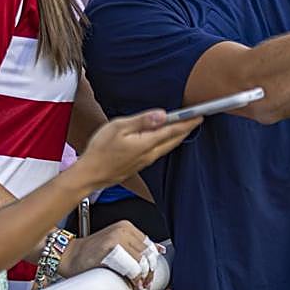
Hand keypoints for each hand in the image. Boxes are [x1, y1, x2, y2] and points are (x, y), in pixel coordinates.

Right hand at [59, 220, 161, 289]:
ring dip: (141, 278)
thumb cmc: (90, 252)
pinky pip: (129, 268)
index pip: (149, 245)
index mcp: (126, 226)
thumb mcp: (116, 242)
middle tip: (145, 283)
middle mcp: (122, 230)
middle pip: (147, 255)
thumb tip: (159, 250)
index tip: (149, 274)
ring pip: (140, 263)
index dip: (152, 262)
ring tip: (138, 286)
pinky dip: (133, 280)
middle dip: (148, 272)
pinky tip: (131, 285)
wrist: (69, 256)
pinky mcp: (108, 250)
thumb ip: (135, 245)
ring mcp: (115, 239)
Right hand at [74, 109, 199, 191]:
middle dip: (186, 129)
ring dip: (177, 136)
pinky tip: (164, 139)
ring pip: (168, 146)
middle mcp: (150, 154)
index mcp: (147, 143)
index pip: (173, 130)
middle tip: (197, 119)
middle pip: (174, 140)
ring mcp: (145, 161)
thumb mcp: (119, 127)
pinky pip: (159, 151)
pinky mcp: (140, 164)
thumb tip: (162, 115)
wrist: (90, 174)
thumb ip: (142, 120)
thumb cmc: (100, 150)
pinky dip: (167, 142)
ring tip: (184, 127)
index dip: (187, 122)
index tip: (199, 115)